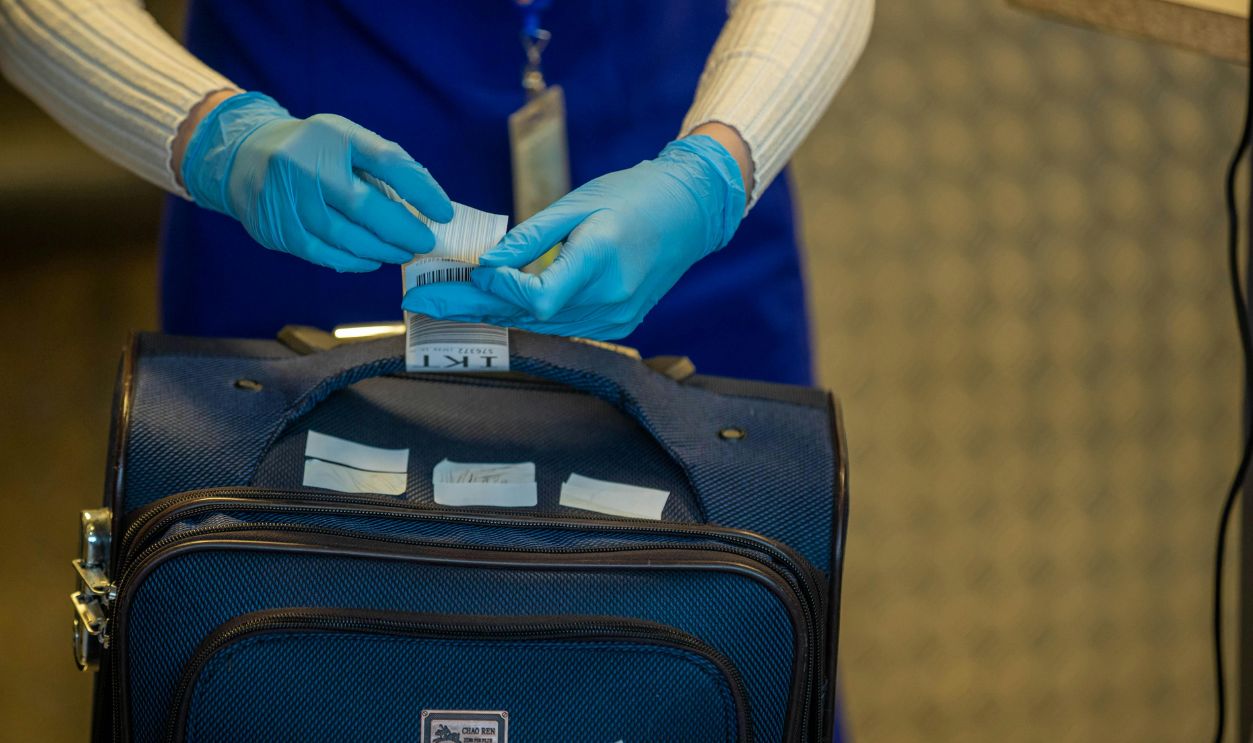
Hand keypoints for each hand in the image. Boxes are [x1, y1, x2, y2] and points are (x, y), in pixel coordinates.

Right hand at [181, 92, 452, 271]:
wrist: (243, 156)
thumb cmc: (313, 150)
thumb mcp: (346, 139)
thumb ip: (384, 164)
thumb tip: (428, 201)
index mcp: (332, 135)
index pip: (385, 160)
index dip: (420, 188)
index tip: (444, 213)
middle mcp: (306, 165)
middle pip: (364, 206)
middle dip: (402, 230)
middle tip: (425, 242)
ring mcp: (287, 199)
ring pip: (344, 236)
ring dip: (381, 250)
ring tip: (403, 252)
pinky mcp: (278, 229)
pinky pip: (323, 253)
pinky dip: (353, 261)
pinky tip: (372, 260)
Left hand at [401, 135, 745, 338]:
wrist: (689, 213)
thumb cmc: (633, 195)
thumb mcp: (577, 205)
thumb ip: (531, 239)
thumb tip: (484, 264)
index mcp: (600, 262)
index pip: (537, 298)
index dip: (497, 290)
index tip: (466, 272)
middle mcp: (608, 300)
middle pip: (527, 317)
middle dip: (470, 306)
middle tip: (419, 300)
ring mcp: (614, 318)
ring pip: (538, 325)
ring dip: (492, 313)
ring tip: (443, 302)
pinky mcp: (616, 323)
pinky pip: (558, 325)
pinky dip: (523, 314)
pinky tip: (490, 304)